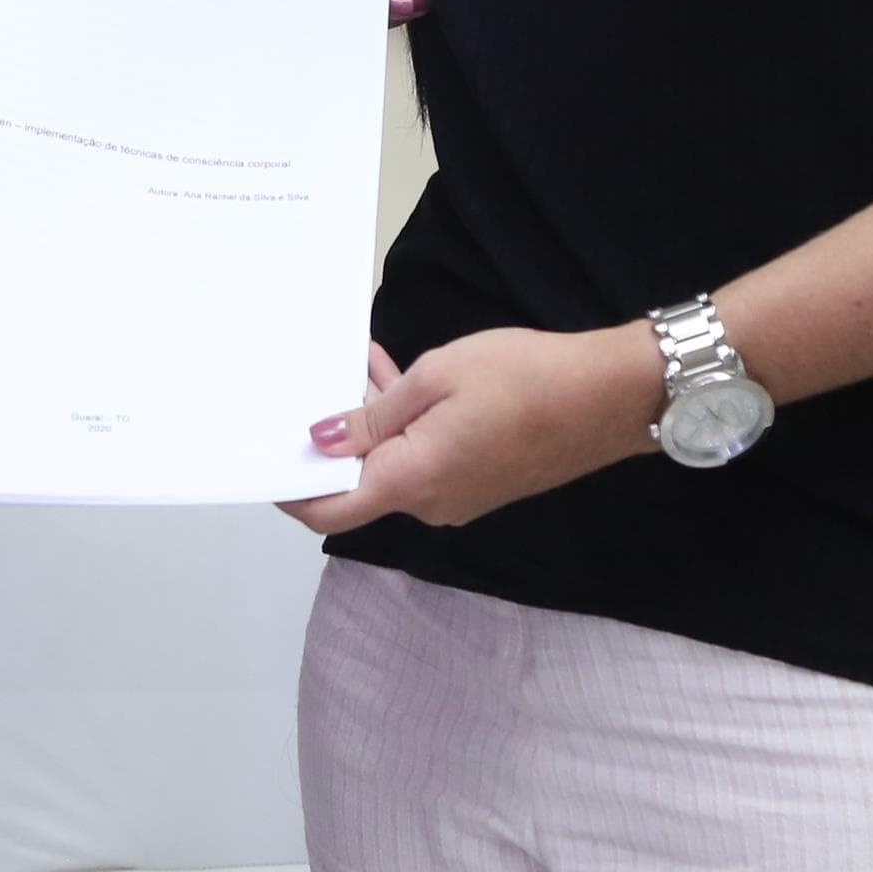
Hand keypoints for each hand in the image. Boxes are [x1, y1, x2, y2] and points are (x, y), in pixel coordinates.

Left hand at [280, 322, 662, 535]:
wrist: (609, 397)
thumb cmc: (523, 379)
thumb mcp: (436, 378)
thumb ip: (373, 414)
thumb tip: (321, 439)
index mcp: (412, 482)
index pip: (331, 510)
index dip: (290, 489)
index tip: (263, 458)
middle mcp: (431, 502)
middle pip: (360, 480)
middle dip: (335, 433)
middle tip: (318, 376)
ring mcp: (459, 495)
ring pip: (393, 463)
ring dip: (373, 419)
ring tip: (365, 361)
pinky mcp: (481, 480)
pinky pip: (424, 458)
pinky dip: (406, 424)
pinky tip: (401, 376)